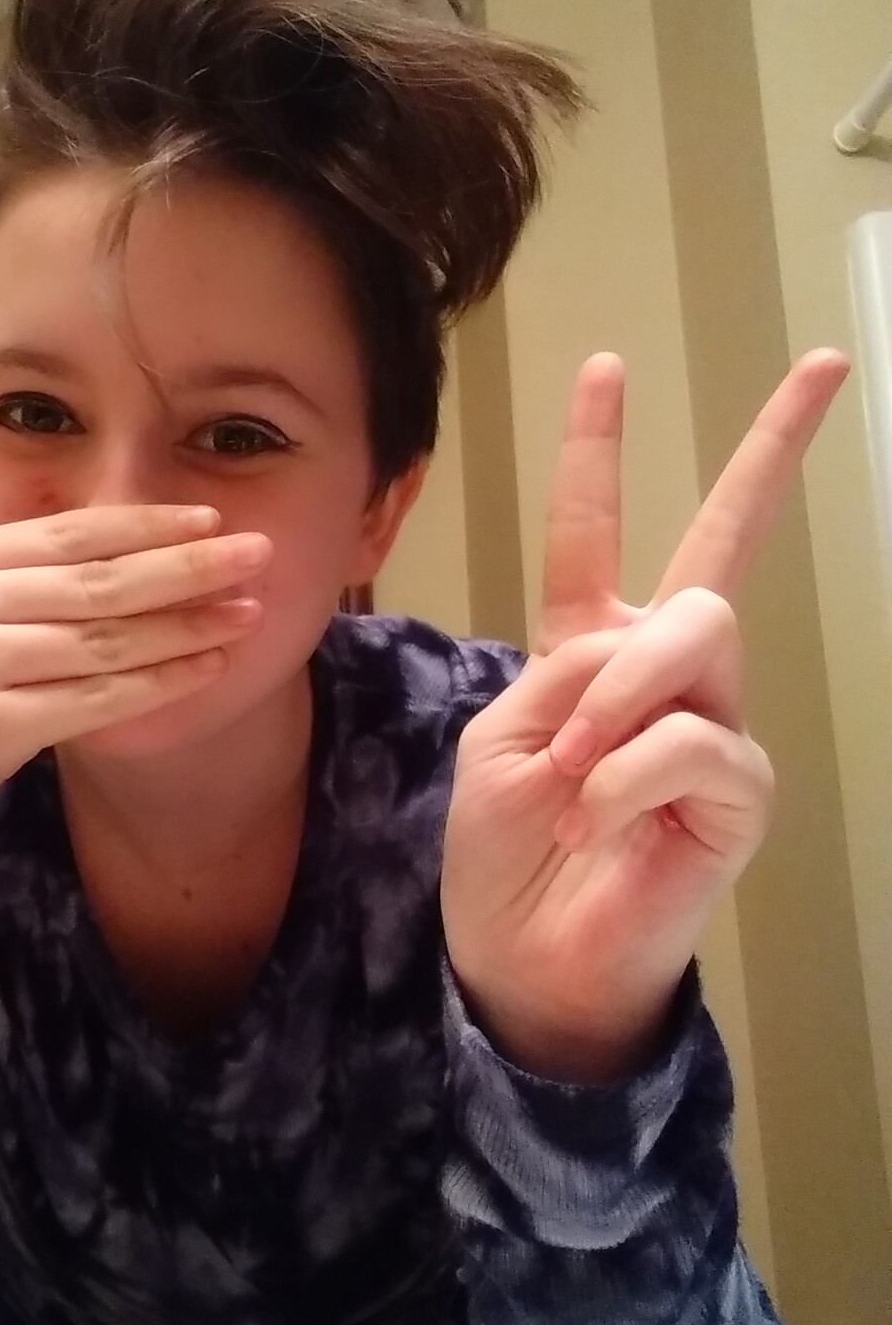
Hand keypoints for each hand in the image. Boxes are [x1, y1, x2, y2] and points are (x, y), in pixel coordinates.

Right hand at [0, 434, 269, 861]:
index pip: (67, 533)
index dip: (143, 525)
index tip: (209, 518)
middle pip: (99, 581)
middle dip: (187, 567)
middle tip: (257, 554)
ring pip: (105, 640)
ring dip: (186, 626)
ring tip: (249, 611)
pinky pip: (94, 700)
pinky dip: (156, 684)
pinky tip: (205, 669)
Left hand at [440, 347, 850, 1082]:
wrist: (521, 957)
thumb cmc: (503, 855)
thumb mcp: (501, 739)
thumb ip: (563, 672)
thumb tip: (637, 646)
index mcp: (590, 651)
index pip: (597, 533)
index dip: (599, 452)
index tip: (608, 367)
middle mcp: (664, 677)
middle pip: (721, 549)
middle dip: (769, 455)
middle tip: (822, 371)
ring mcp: (711, 726)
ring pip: (693, 635)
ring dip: (617, 697)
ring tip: (574, 771)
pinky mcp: (736, 790)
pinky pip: (692, 739)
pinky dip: (626, 775)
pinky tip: (599, 820)